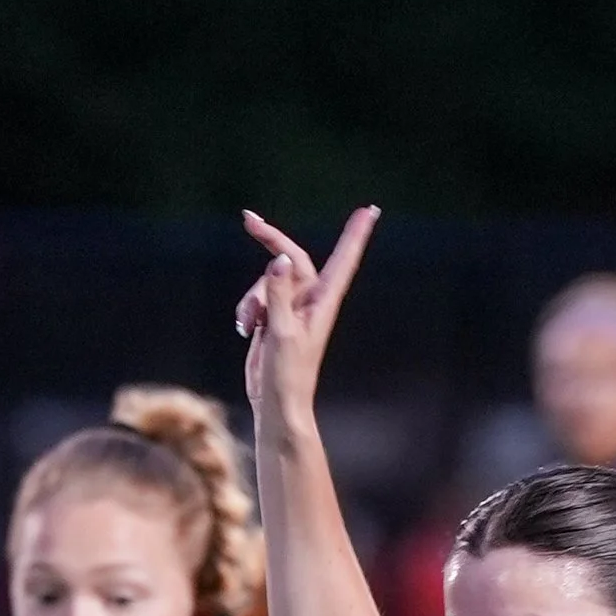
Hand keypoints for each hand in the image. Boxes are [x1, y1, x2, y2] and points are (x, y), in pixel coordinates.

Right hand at [236, 206, 378, 428]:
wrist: (277, 404)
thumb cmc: (287, 375)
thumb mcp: (280, 332)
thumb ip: (278, 294)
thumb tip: (277, 260)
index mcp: (323, 303)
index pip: (343, 260)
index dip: (355, 235)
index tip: (369, 210)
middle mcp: (311, 302)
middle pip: (291, 258)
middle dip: (270, 240)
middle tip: (247, 219)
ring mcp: (292, 309)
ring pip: (267, 282)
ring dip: (251, 299)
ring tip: (249, 326)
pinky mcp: (275, 319)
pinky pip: (257, 299)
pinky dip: (248, 310)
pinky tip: (246, 331)